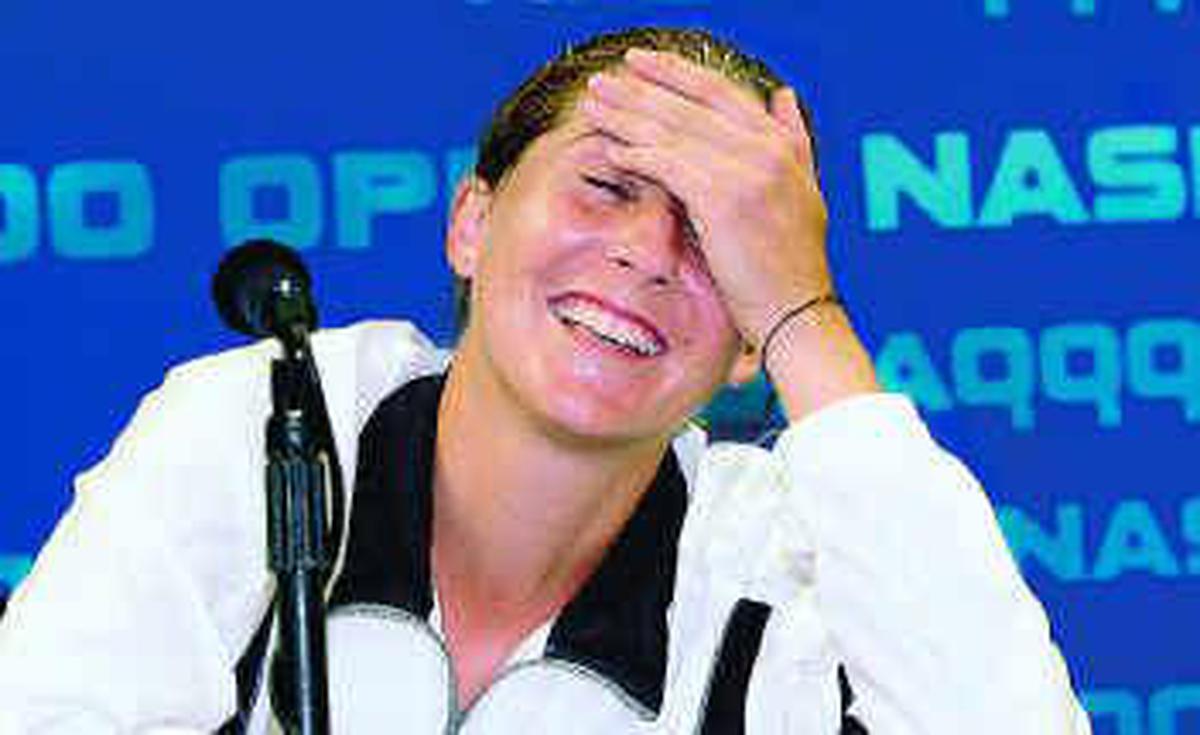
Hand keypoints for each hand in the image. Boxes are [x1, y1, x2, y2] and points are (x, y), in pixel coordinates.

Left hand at [579, 48, 831, 346]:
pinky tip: (613, 150)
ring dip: (628, 116)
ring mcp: (749, 171)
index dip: (677, 74)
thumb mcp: (802, 192)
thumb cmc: (790, 266)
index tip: (641, 64)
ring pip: (676, 131)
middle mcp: (768, 150)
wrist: (798, 315)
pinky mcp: (726, 199)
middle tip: (602, 82)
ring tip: (593, 107)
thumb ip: (792, 140)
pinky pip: (671, 166)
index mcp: (782, 145)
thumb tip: (782, 94)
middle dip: (642, 90)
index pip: (721, 93)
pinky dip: (639, 155)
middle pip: (691, 106)